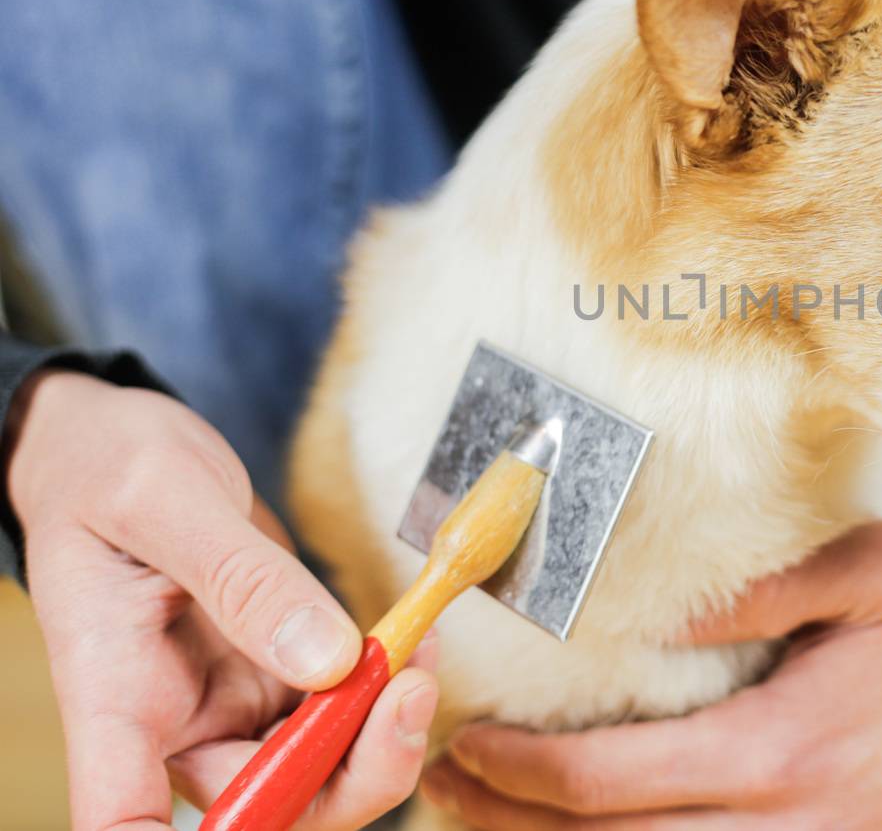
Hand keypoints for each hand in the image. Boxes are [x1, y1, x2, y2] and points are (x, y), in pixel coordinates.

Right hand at [5, 370, 436, 829]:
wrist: (114, 443)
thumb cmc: (106, 468)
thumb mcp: (165, 500)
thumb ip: (243, 580)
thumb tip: (330, 661)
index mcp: (112, 699)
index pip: (122, 821)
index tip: (256, 822)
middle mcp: (174, 724)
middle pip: (264, 806)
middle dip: (351, 774)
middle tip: (410, 696)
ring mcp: (229, 704)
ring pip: (317, 770)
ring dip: (383, 732)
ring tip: (420, 658)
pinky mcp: (274, 675)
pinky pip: (342, 710)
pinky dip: (387, 688)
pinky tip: (415, 641)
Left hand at [423, 521, 881, 828]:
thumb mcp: (867, 568)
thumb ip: (759, 592)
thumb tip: (653, 614)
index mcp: (786, 746)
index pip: (619, 780)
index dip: (526, 771)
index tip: (465, 740)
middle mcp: (792, 823)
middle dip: (514, 829)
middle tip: (436, 791)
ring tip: (490, 821)